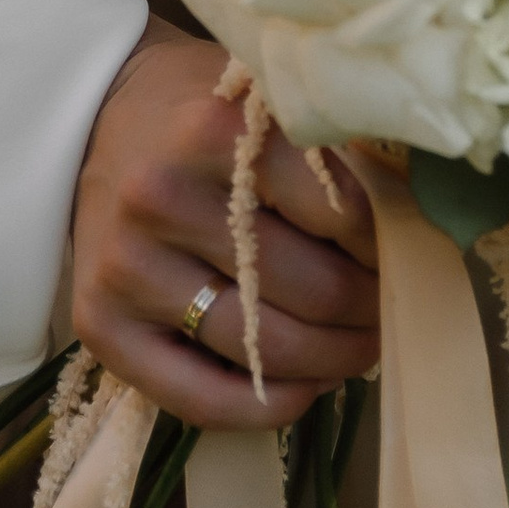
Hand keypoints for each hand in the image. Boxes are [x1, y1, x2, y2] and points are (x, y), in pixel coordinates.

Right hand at [72, 18, 378, 427]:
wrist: (97, 118)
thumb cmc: (201, 111)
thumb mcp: (264, 101)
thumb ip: (326, 152)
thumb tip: (411, 229)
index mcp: (216, 131)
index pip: (336, 212)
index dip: (384, 244)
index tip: (404, 252)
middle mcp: (163, 198)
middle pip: (308, 289)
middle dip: (367, 308)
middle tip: (391, 309)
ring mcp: (126, 269)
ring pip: (262, 348)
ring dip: (330, 360)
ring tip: (359, 348)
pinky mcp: (99, 326)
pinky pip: (198, 398)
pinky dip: (265, 405)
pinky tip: (303, 390)